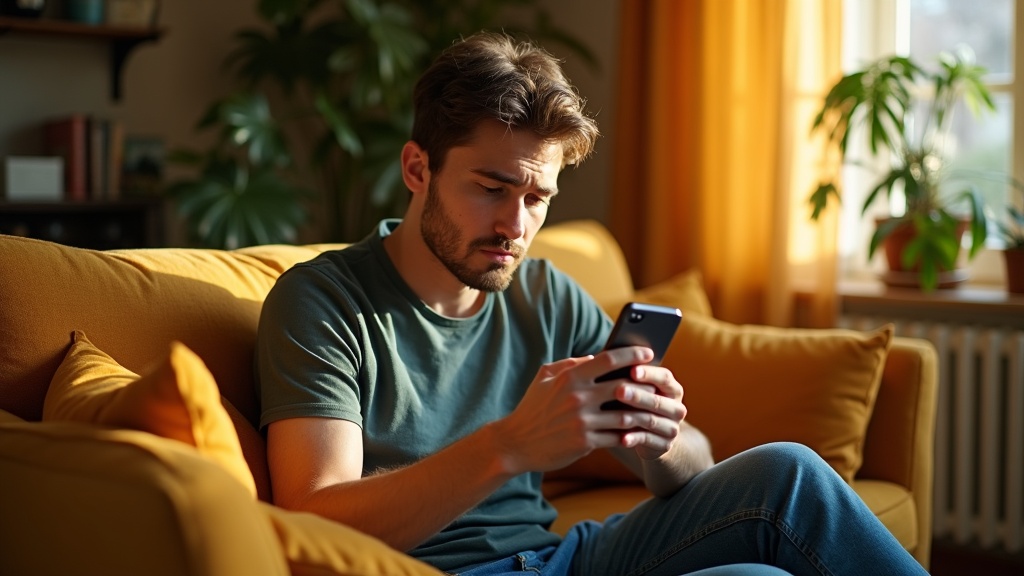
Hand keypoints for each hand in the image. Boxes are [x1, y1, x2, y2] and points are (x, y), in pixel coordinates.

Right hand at [493, 347, 685, 473]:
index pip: (608, 359)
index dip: (632, 354)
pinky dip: (630, 434)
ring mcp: (582, 421)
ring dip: (642, 412)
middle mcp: (578, 397)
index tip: (648, 353)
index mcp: (570, 377)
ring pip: (625, 414)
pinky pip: (617, 437)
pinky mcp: (585, 442)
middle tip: (659, 383)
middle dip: (645, 384)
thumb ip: (571, 365)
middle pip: (624, 385)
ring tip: (654, 409)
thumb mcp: (545, 378)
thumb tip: (597, 357)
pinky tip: (639, 431)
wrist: (516, 443)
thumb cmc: (533, 407)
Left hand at [608, 359, 686, 460]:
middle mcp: (676, 408)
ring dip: (633, 417)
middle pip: (658, 400)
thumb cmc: (636, 405)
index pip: (664, 377)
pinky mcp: (663, 445)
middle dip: (638, 395)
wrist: (650, 437)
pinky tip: (621, 438)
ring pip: (652, 420)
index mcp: (672, 388)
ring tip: (615, 415)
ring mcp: (672, 428)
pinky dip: (634, 439)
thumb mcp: (636, 389)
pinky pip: (648, 441)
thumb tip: (607, 359)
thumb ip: (628, 376)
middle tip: (619, 390)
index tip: (632, 370)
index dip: (649, 373)